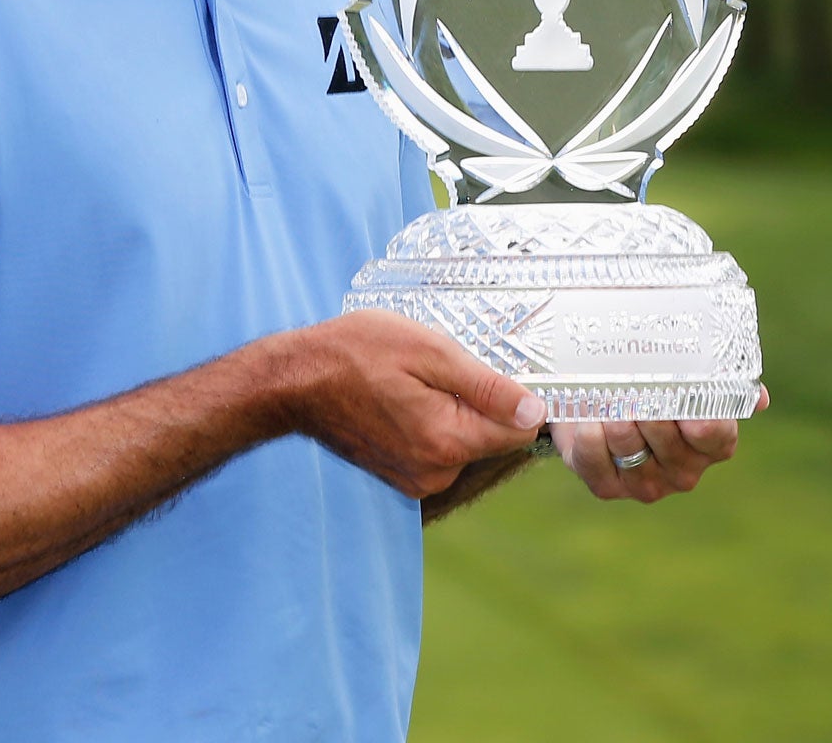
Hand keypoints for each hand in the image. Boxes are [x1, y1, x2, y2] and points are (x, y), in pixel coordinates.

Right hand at [280, 311, 546, 498]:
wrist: (294, 381)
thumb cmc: (355, 354)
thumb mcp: (428, 351)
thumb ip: (486, 386)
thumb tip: (536, 411)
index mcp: (448, 442)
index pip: (519, 430)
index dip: (514, 395)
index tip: (485, 367)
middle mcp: (436, 472)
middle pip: (491, 437)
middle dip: (475, 400)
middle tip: (434, 368)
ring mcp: (416, 479)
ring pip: (464, 442)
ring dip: (450, 411)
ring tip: (410, 381)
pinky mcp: (401, 477)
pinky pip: (438, 449)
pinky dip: (430, 423)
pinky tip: (400, 399)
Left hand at [550, 385, 767, 503]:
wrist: (600, 402)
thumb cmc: (653, 386)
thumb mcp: (688, 377)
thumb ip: (722, 383)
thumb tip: (760, 399)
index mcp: (713, 444)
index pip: (715, 434)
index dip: (698, 414)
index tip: (680, 391)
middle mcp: (684, 471)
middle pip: (668, 441)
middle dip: (648, 408)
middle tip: (633, 382)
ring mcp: (646, 484)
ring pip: (631, 450)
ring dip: (616, 419)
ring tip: (607, 394)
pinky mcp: (607, 488)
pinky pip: (597, 464)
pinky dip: (590, 437)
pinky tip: (589, 419)